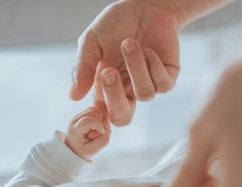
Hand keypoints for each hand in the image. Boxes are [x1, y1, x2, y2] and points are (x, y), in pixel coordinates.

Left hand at [65, 107, 110, 159]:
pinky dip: (100, 118)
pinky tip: (98, 127)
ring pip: (95, 110)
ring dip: (100, 119)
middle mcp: (75, 120)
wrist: (74, 148)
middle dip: (100, 122)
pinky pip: (96, 111)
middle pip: (92, 112)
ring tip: (98, 130)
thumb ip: (102, 142)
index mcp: (74, 129)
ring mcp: (79, 116)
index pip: (88, 121)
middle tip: (98, 133)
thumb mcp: (91, 151)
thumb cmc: (81, 150)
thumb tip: (108, 130)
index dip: (98, 125)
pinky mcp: (84, 114)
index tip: (101, 133)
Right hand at [70, 0, 180, 125]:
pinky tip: (148, 50)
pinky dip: (154, 67)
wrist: (144, 5)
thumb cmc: (115, 24)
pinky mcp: (167, 77)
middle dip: (115, 98)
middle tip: (108, 71)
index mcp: (105, 88)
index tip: (90, 106)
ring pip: (145, 95)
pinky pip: (163, 85)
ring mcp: (148, 85)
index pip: (101, 116)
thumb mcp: (91, 42)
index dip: (96, 120)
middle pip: (123, 117)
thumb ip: (83, 68)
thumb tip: (73, 96)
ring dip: (136, 67)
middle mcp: (126, 91)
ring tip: (129, 42)